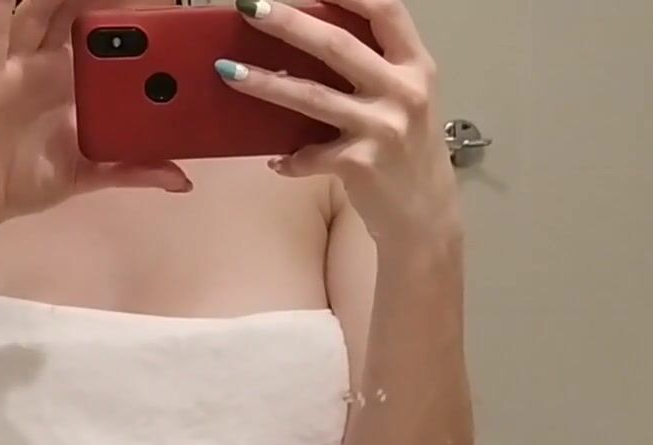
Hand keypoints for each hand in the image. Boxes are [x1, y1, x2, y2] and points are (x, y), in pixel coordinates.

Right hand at [0, 0, 191, 244]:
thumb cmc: (29, 181)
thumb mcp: (90, 175)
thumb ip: (132, 171)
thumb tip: (182, 181)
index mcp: (71, 83)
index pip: (100, 38)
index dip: (122, 16)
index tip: (156, 3)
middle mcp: (43, 66)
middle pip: (70, 16)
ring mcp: (13, 68)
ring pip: (36, 17)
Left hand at [219, 0, 457, 245]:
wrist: (425, 215)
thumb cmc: (408, 150)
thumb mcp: (405, 99)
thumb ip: (375, 67)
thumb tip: (310, 36)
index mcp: (416, 66)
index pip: (386, 10)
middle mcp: (404, 91)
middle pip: (337, 45)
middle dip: (288, 23)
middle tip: (250, 7)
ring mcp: (382, 128)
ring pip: (312, 96)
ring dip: (265, 82)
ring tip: (227, 71)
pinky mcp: (360, 164)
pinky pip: (310, 154)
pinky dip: (289, 158)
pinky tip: (276, 161)